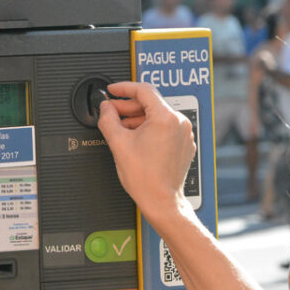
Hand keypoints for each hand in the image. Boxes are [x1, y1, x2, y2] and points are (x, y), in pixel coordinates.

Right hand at [98, 82, 195, 227]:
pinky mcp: (184, 144)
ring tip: (121, 127)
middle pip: (151, 103)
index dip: (124, 88)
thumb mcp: (118, 143)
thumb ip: (108, 119)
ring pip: (158, 116)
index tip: (113, 90)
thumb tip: (106, 108)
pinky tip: (136, 137)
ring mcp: (184, 134)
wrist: (161, 201)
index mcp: (165, 118)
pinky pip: (165, 128)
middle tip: (111, 111)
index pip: (144, 90)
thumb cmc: (145, 178)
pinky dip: (150, 128)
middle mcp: (179, 123)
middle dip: (128, 106)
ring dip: (138, 118)